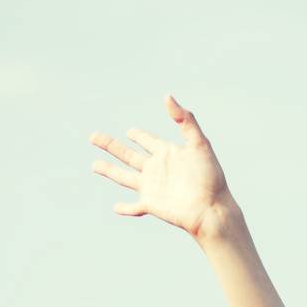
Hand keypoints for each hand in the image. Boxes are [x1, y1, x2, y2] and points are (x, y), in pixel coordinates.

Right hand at [88, 93, 233, 239]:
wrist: (212, 209)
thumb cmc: (210, 178)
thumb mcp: (199, 144)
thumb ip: (185, 120)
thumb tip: (167, 96)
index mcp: (167, 153)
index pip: (148, 141)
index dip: (139, 136)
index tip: (130, 131)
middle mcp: (157, 169)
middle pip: (128, 155)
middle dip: (111, 146)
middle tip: (94, 136)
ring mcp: (153, 187)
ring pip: (124, 177)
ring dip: (109, 171)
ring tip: (94, 165)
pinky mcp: (151, 204)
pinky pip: (135, 207)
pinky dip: (125, 208)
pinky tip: (116, 208)